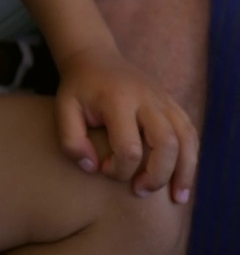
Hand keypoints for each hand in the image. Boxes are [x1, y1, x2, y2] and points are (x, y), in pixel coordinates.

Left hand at [54, 43, 198, 203]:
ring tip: (177, 197)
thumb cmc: (78, 88)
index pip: (129, 148)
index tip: (103, 169)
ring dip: (185, 171)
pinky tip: (183, 178)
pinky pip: (190, 131)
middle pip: (166, 143)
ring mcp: (162, 98)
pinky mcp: (170, 101)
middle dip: (157, 176)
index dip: (118, 170)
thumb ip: (71, 141)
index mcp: (117, 99)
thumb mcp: (63, 109)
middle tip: (140, 191)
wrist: (95, 56)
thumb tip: (93, 167)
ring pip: (186, 137)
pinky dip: (191, 156)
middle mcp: (145, 97)